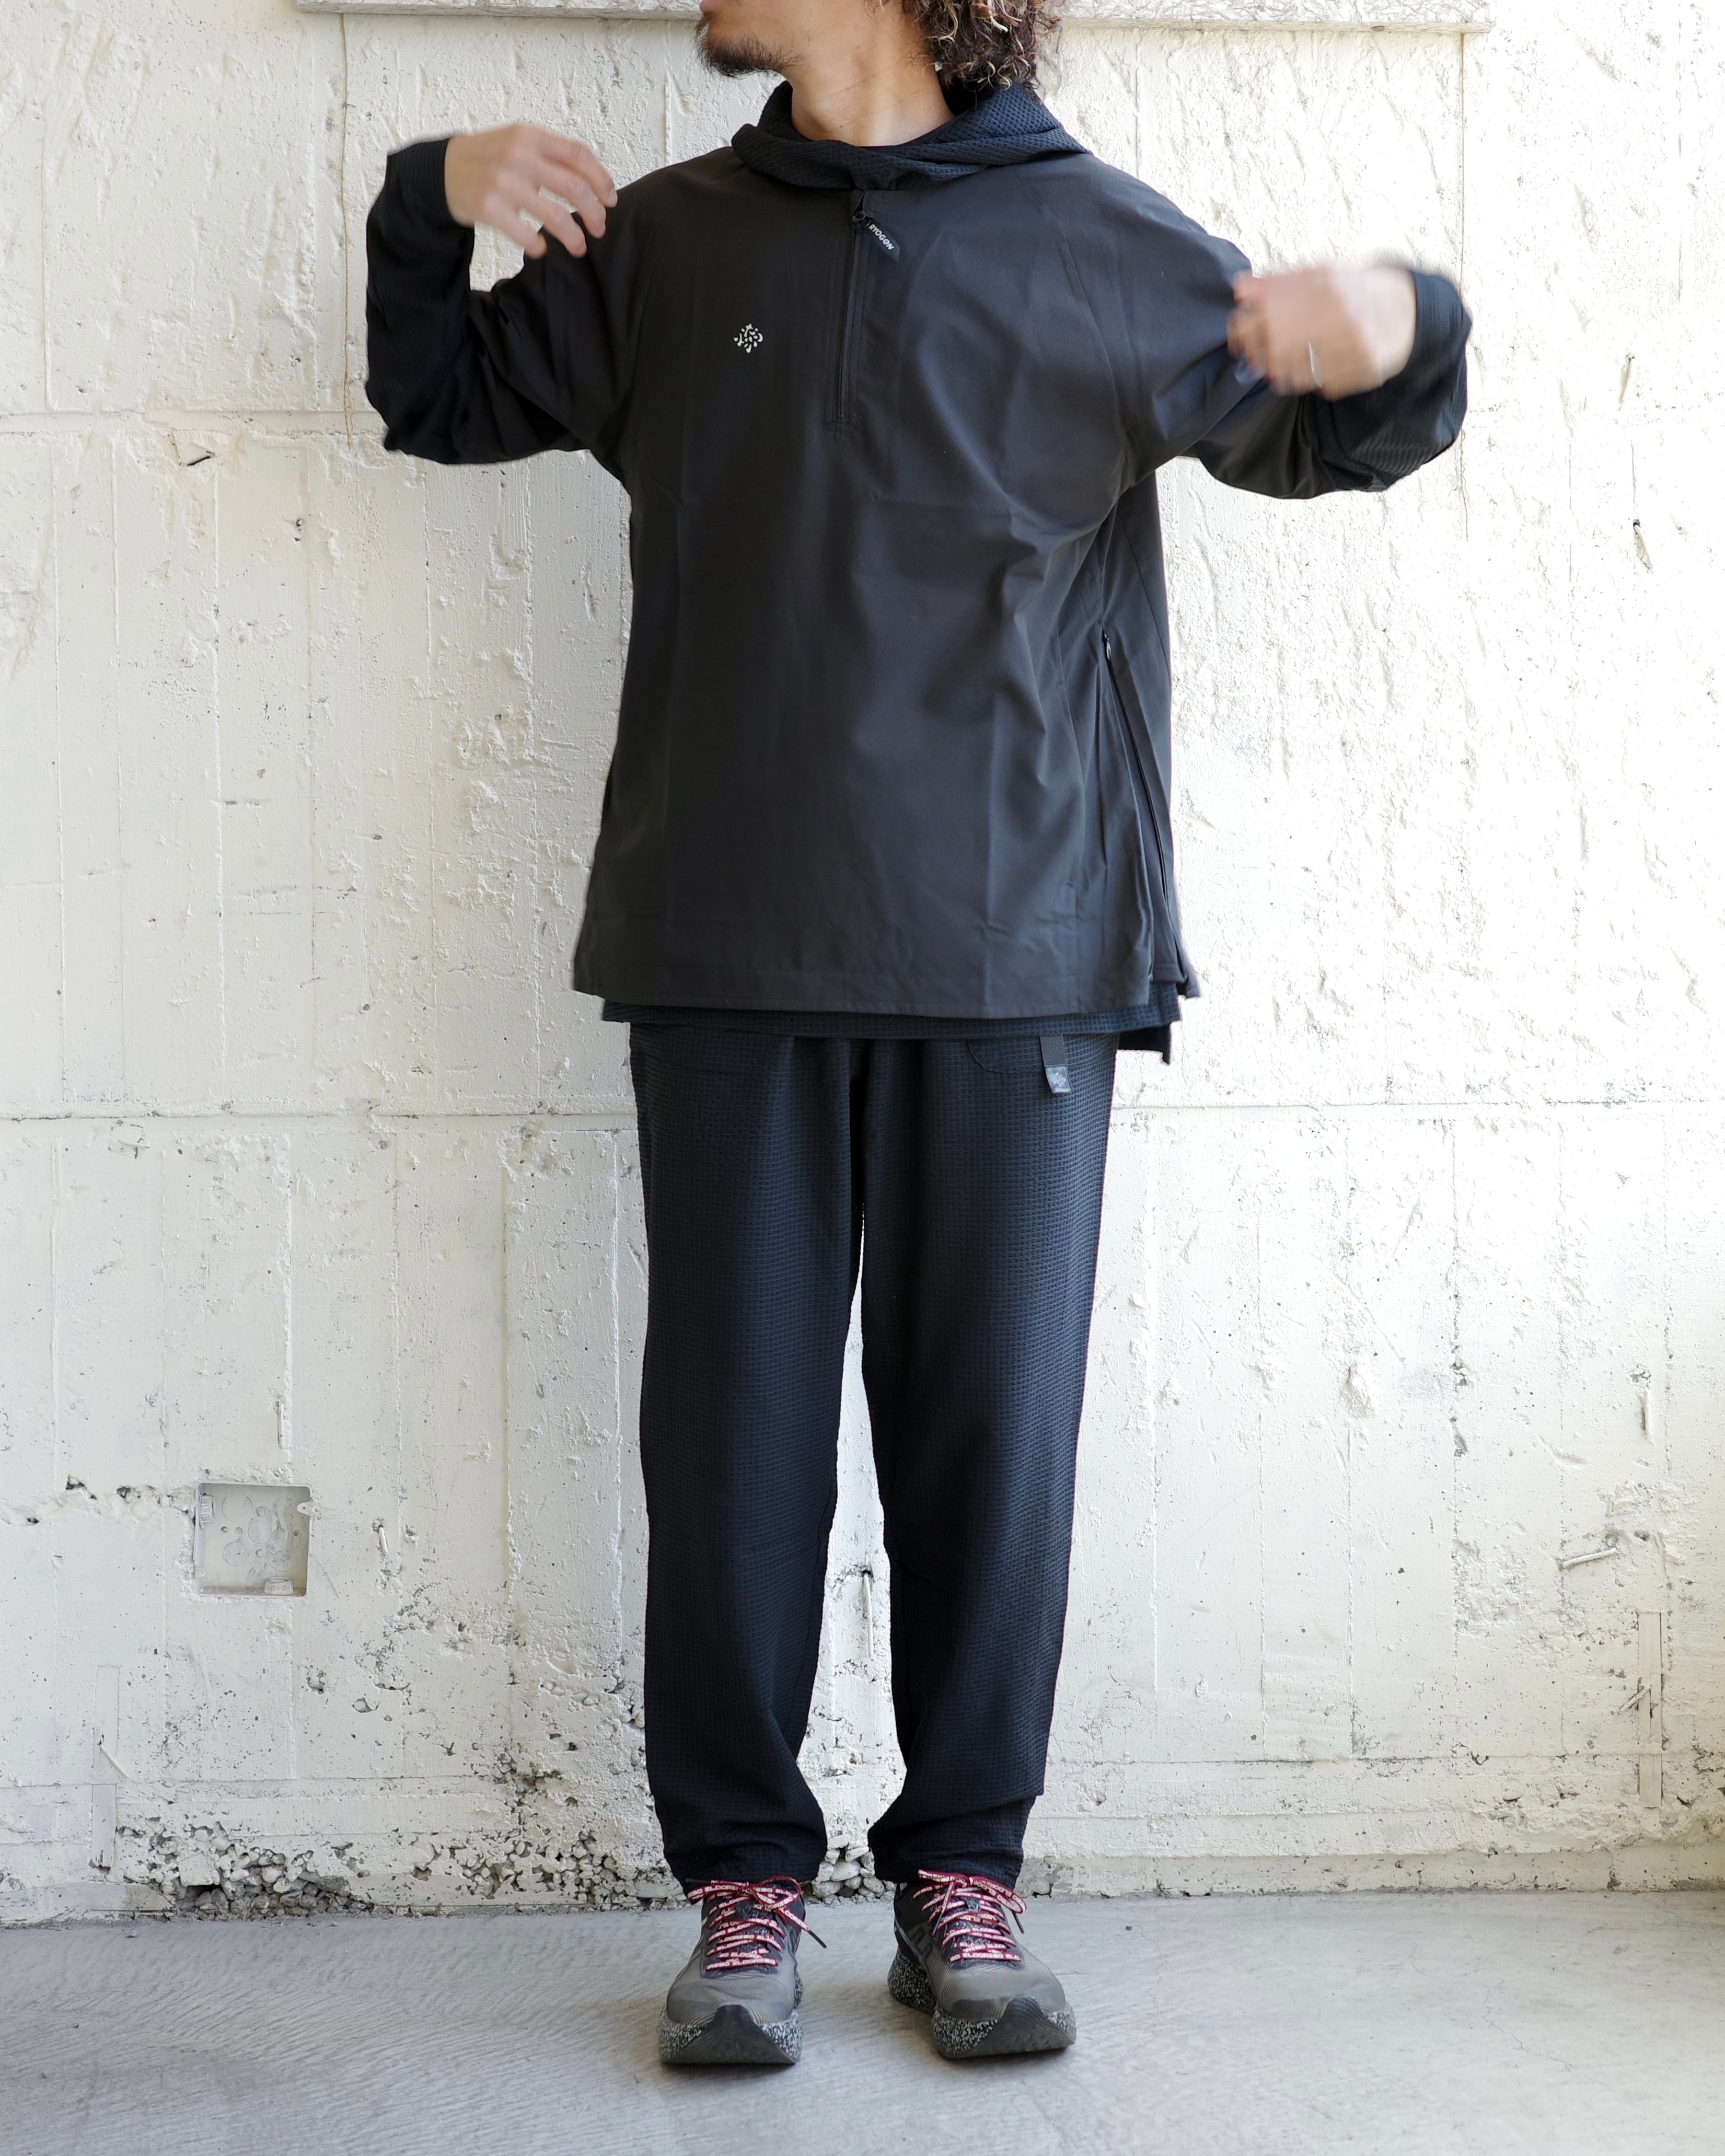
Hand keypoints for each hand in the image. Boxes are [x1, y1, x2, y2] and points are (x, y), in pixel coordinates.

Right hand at [444, 125, 617, 259]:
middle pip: (575, 188)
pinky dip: (539, 246)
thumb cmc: (488, 160)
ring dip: (574, 237)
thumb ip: (551, 156)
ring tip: (578, 247)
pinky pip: (526, 234)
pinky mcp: (487, 207)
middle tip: (599, 229)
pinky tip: (540, 247)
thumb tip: (592, 183)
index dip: (602, 180)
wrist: (441, 170)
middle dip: (594, 214)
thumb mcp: (518, 143)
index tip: (610, 201)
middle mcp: (517, 156)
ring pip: (556, 216)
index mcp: (530, 137)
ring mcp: (501, 182)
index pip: (579, 156)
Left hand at [1227, 265, 1416, 398]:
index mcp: (1330, 286)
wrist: (1409, 309)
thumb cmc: (1357, 290)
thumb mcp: (1322, 273)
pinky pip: (1321, 384)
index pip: (1272, 311)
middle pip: (1279, 343)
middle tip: (1248, 349)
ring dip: (1275, 369)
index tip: (1236, 328)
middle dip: (1256, 349)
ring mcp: (1357, 345)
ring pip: (1296, 370)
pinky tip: (1304, 368)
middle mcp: (1344, 315)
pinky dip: (1305, 379)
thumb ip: (1282, 281)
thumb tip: (1241, 288)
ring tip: (1274, 360)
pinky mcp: (1366, 370)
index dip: (1246, 323)